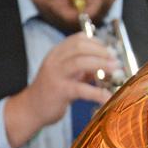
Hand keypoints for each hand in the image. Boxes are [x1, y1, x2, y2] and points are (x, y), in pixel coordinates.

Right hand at [3, 33, 118, 147]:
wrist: (32, 109)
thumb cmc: (53, 90)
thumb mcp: (69, 74)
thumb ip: (86, 68)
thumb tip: (109, 64)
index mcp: (58, 53)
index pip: (78, 39)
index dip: (98, 42)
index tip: (111, 50)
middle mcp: (55, 60)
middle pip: (80, 47)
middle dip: (102, 51)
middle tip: (116, 60)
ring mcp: (56, 74)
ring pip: (81, 62)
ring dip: (102, 64)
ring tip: (116, 70)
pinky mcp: (59, 91)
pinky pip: (82, 89)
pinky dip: (98, 93)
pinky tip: (108, 97)